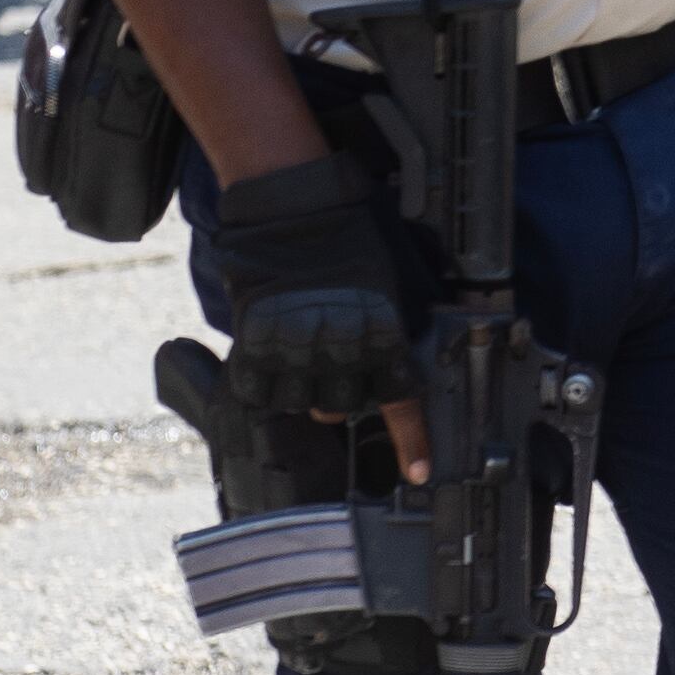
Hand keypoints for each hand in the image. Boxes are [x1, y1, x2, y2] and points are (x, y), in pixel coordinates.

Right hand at [213, 153, 428, 480]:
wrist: (300, 203)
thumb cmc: (358, 237)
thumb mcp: (401, 280)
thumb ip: (404, 327)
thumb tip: (420, 362)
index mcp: (383, 331)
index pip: (401, 401)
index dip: (412, 441)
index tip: (416, 471)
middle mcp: (339, 347)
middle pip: (344, 409)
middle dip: (346, 396)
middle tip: (340, 366)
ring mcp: (293, 347)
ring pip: (302, 404)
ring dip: (306, 390)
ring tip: (307, 354)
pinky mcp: (254, 341)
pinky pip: (259, 389)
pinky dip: (267, 383)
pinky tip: (274, 360)